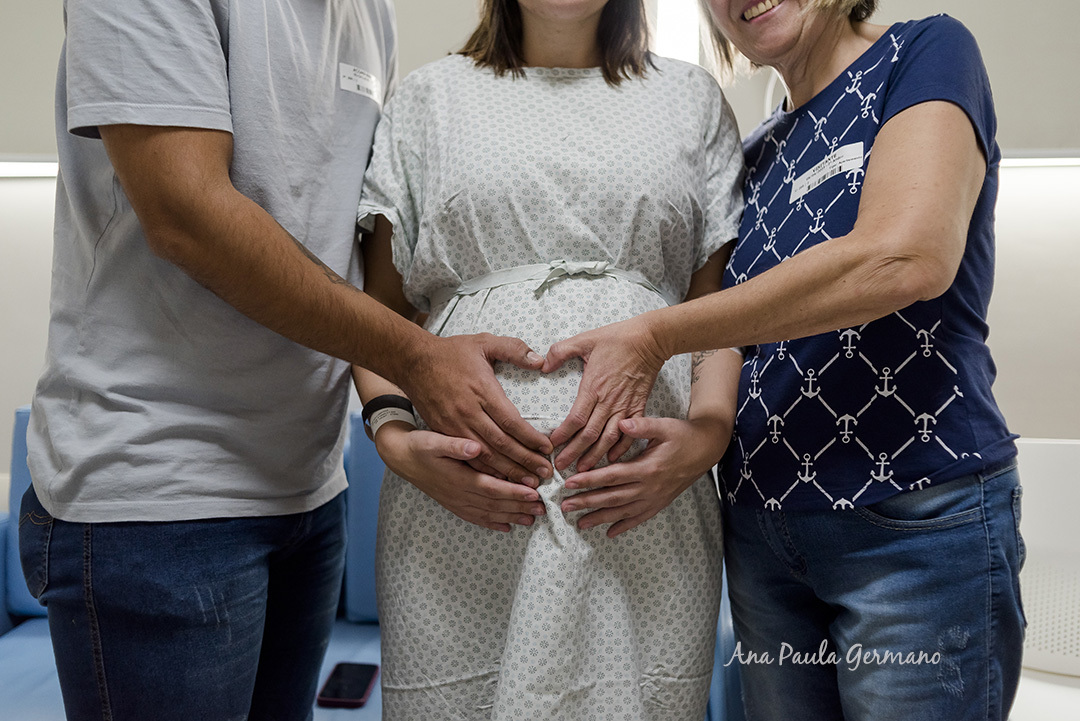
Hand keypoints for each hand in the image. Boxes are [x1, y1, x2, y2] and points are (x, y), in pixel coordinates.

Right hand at [375, 423, 546, 532]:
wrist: (401, 458)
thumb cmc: (419, 446)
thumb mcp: (433, 440)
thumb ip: (455, 445)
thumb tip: (474, 447)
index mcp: (458, 478)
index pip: (491, 488)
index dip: (513, 492)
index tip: (534, 492)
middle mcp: (459, 494)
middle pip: (495, 505)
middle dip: (520, 507)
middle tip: (543, 508)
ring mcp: (456, 502)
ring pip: (488, 514)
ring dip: (511, 516)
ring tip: (533, 519)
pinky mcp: (453, 504)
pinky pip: (476, 518)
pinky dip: (493, 524)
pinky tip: (507, 528)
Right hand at [401, 332, 553, 486]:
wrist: (412, 361)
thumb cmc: (450, 352)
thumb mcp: (484, 342)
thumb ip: (513, 349)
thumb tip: (540, 361)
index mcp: (482, 391)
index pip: (511, 421)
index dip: (531, 438)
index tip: (547, 449)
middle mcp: (468, 412)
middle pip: (501, 444)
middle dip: (525, 461)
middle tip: (545, 474)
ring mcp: (454, 425)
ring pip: (485, 455)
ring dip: (508, 471)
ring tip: (528, 483)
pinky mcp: (443, 432)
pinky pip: (467, 457)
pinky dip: (485, 470)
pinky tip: (500, 479)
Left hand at [542, 315, 666, 471]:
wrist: (650, 339)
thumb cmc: (617, 338)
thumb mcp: (584, 339)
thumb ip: (560, 351)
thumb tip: (542, 366)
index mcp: (593, 387)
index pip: (575, 418)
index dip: (563, 435)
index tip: (551, 446)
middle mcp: (609, 401)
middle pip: (589, 435)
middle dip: (574, 453)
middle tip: (561, 468)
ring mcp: (625, 407)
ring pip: (608, 438)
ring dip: (595, 456)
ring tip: (583, 471)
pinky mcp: (638, 408)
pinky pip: (630, 434)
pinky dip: (621, 449)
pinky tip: (612, 460)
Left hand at [558, 416, 727, 537]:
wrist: (707, 449)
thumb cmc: (683, 435)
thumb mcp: (664, 426)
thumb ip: (642, 425)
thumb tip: (622, 423)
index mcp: (647, 468)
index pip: (612, 476)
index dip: (590, 480)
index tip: (569, 483)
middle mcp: (649, 487)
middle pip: (613, 498)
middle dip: (587, 503)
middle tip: (565, 507)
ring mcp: (655, 498)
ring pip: (623, 512)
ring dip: (600, 518)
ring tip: (580, 523)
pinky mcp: (661, 503)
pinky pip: (640, 518)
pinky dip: (624, 526)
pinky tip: (609, 533)